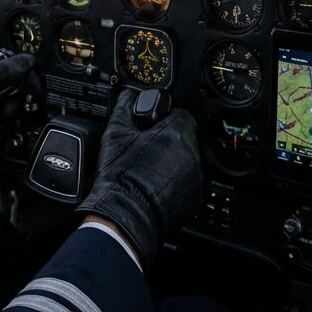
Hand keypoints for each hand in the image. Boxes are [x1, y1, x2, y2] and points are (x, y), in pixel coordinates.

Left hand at [0, 49, 35, 170]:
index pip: (13, 61)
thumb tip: (30, 60)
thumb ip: (7, 69)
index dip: (25, 72)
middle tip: (3, 107)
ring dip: (4, 116)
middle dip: (12, 100)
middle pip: (17, 86)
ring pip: (12, 105)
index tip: (32, 85)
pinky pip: (5, 120)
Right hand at [74, 89, 202, 266]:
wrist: (124, 215)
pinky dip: (178, 182)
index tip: (155, 128)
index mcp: (175, 133)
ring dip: (175, 161)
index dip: (166, 119)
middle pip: (186, 137)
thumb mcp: (115, 134)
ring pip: (190, 160)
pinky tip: (158, 185)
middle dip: (170, 141)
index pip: (181, 114)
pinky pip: (190, 182)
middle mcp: (191, 153)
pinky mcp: (196, 197)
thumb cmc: (120, 177)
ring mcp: (196, 177)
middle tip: (150, 150)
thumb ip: (125, 108)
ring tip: (152, 170)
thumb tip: (128, 96)